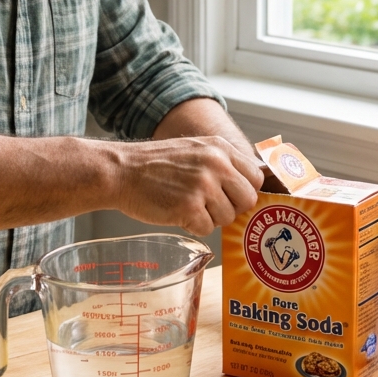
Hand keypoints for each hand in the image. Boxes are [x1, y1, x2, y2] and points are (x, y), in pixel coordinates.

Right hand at [111, 135, 264, 235]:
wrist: (121, 171)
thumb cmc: (156, 164)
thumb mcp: (195, 149)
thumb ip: (222, 162)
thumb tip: (249, 185)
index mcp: (220, 147)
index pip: (255, 176)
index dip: (245, 190)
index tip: (232, 196)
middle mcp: (216, 164)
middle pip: (247, 199)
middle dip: (232, 208)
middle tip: (210, 205)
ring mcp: (203, 185)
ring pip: (228, 217)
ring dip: (210, 218)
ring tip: (188, 205)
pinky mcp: (189, 207)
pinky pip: (207, 229)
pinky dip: (193, 226)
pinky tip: (178, 212)